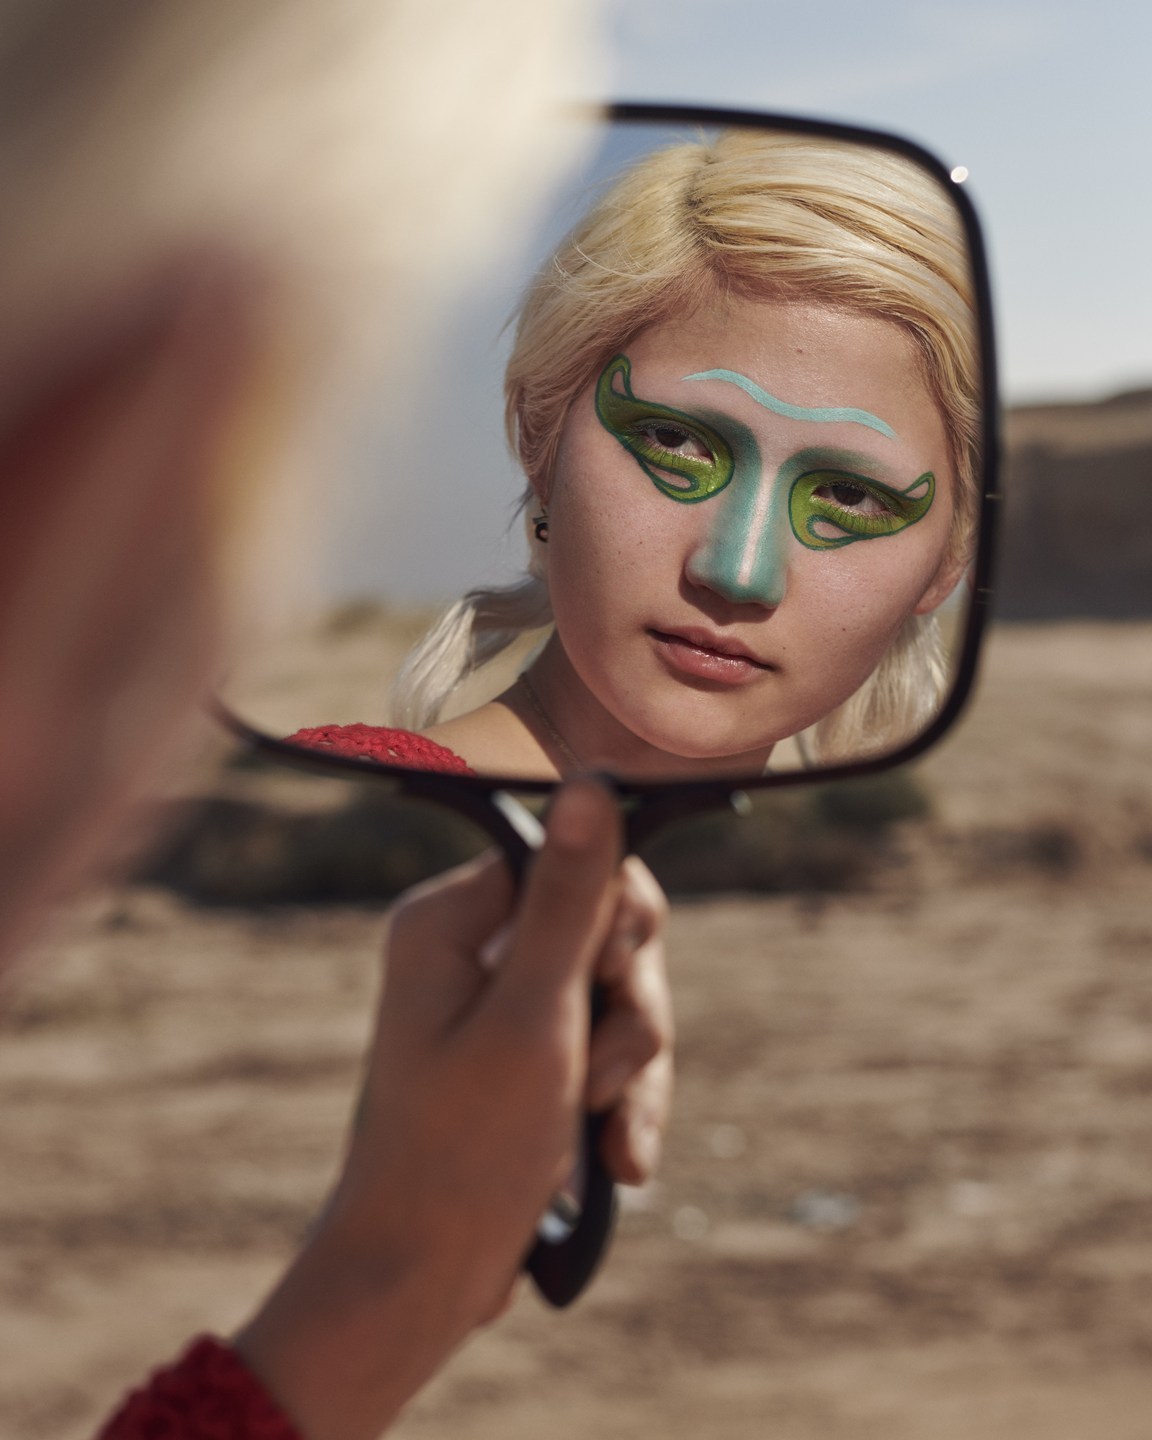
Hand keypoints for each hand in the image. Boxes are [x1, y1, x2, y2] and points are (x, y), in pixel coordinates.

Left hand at [235, 778, 671, 1439]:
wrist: (422, 1280)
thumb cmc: (463, 1150)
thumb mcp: (534, 1016)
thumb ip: (568, 898)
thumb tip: (589, 782)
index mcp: (451, 921)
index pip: (571, 860)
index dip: (617, 917)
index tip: (619, 974)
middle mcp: (473, 952)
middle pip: (607, 931)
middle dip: (630, 1009)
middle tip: (606, 1071)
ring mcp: (503, 1010)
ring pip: (620, 997)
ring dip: (630, 1069)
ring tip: (606, 1133)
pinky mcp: (529, 1062)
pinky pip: (608, 1050)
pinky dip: (623, 1102)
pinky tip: (620, 1159)